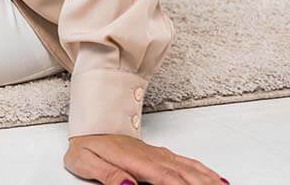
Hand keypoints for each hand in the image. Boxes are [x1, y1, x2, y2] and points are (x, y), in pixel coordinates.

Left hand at [65, 134, 225, 183]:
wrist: (90, 126)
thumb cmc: (87, 145)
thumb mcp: (85, 162)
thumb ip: (107, 175)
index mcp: (135, 160)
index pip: (165, 179)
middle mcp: (152, 156)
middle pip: (184, 176)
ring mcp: (159, 154)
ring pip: (190, 170)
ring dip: (208, 181)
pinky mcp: (162, 155)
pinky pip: (188, 163)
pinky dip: (205, 172)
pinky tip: (218, 180)